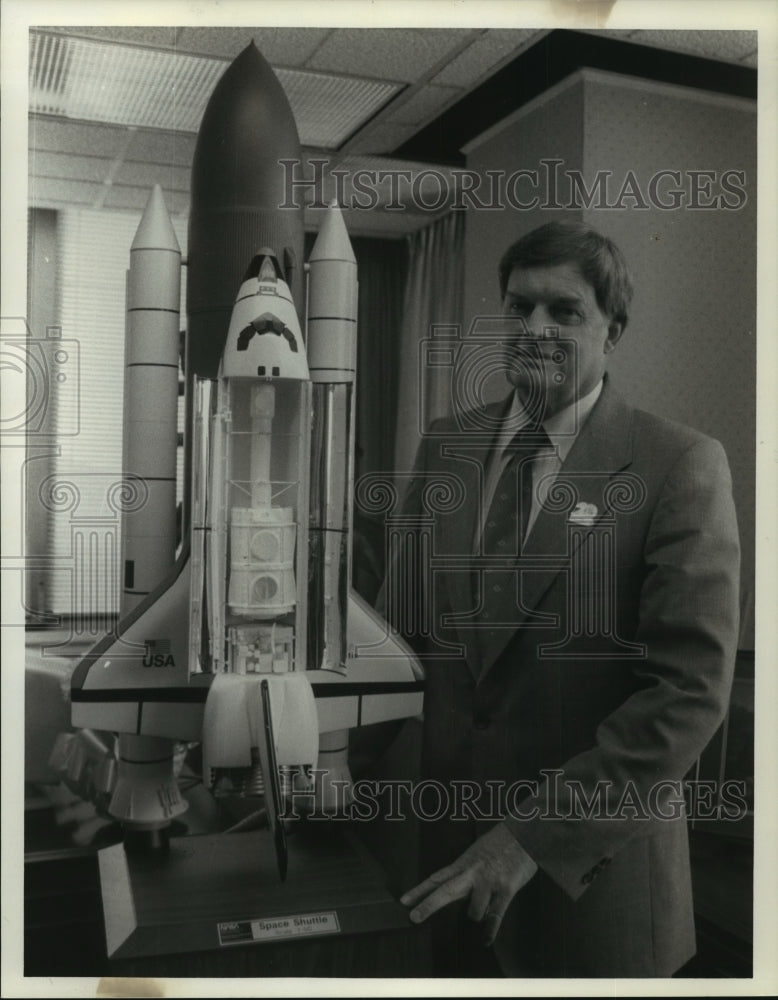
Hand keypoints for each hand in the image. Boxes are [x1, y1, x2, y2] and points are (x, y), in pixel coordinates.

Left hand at [400, 823, 537, 945]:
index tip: (404, 901)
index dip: (419, 890)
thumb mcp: (476, 853)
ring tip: (484, 907)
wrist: (523, 833)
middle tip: (413, 917)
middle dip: (428, 905)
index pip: (437, 878)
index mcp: (463, 864)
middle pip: (445, 891)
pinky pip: (496, 914)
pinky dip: (490, 930)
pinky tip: (485, 940)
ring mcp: (489, 881)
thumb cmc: (499, 844)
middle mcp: (472, 873)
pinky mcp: (506, 889)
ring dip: (476, 915)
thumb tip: (453, 892)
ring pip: (473, 911)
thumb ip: (464, 873)